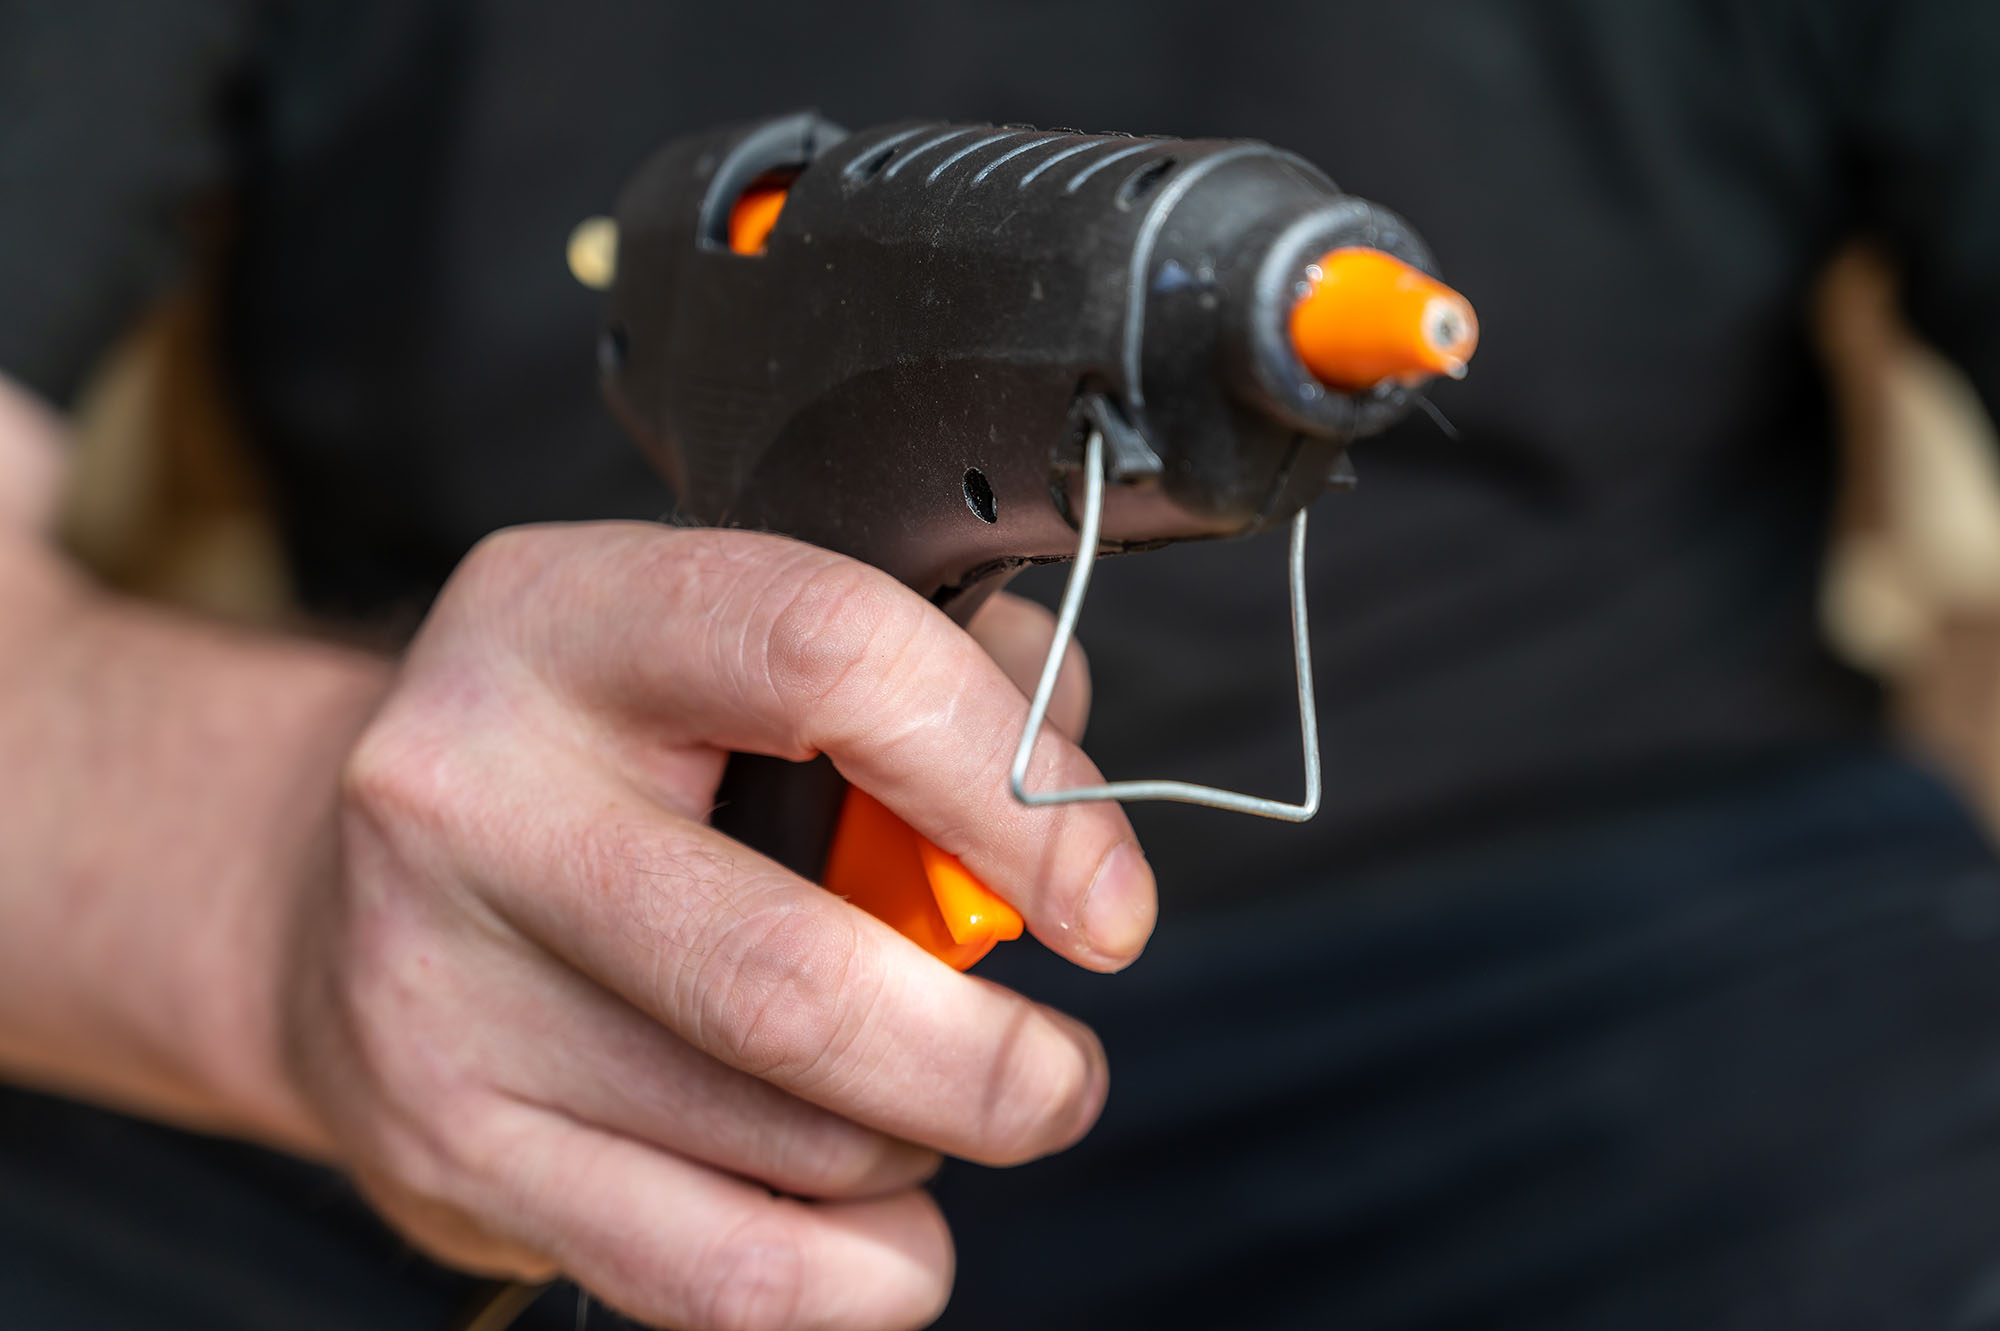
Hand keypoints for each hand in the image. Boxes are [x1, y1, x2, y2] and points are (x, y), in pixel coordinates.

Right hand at [283, 522, 1153, 1329]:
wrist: (343, 888)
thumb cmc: (610, 763)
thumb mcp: (736, 656)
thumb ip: (935, 682)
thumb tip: (1077, 799)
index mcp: (565, 615)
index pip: (831, 659)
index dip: (1017, 792)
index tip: (1109, 902)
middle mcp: (470, 795)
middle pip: (792, 973)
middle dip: (987, 1061)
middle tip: (1061, 1076)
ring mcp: (438, 989)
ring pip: (781, 1139)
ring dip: (919, 1144)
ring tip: (928, 1100)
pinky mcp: (449, 1150)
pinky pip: (721, 1275)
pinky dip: (861, 1273)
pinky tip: (887, 1223)